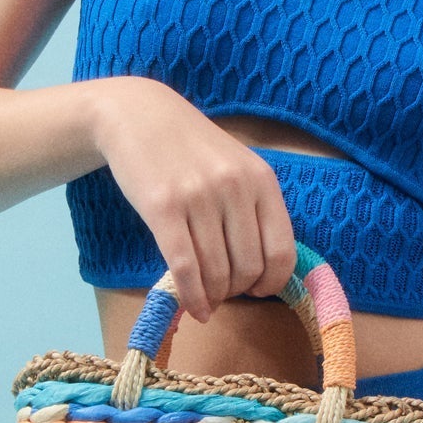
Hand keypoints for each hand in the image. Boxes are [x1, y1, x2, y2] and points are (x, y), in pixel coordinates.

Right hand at [92, 77, 299, 322]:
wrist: (140, 115)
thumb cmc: (192, 147)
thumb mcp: (237, 166)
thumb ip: (255, 207)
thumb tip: (267, 268)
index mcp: (262, 180)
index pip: (282, 251)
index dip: (273, 282)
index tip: (260, 291)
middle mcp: (236, 188)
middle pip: (249, 268)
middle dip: (238, 291)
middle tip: (225, 292)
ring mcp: (199, 197)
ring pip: (216, 273)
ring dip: (213, 297)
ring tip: (207, 298)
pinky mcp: (163, 208)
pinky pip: (184, 268)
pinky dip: (191, 296)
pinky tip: (193, 307)